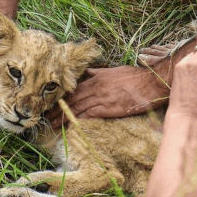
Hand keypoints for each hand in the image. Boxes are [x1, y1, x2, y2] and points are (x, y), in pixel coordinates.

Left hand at [46, 65, 170, 127]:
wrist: (150, 82)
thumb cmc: (134, 77)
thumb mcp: (114, 71)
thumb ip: (99, 73)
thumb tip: (88, 72)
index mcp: (96, 78)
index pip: (74, 89)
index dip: (62, 99)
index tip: (52, 105)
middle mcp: (96, 87)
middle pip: (72, 100)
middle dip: (58, 109)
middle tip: (46, 118)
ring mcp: (102, 98)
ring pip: (77, 108)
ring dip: (63, 117)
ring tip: (53, 125)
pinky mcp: (109, 108)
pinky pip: (89, 114)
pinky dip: (78, 120)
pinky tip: (70, 126)